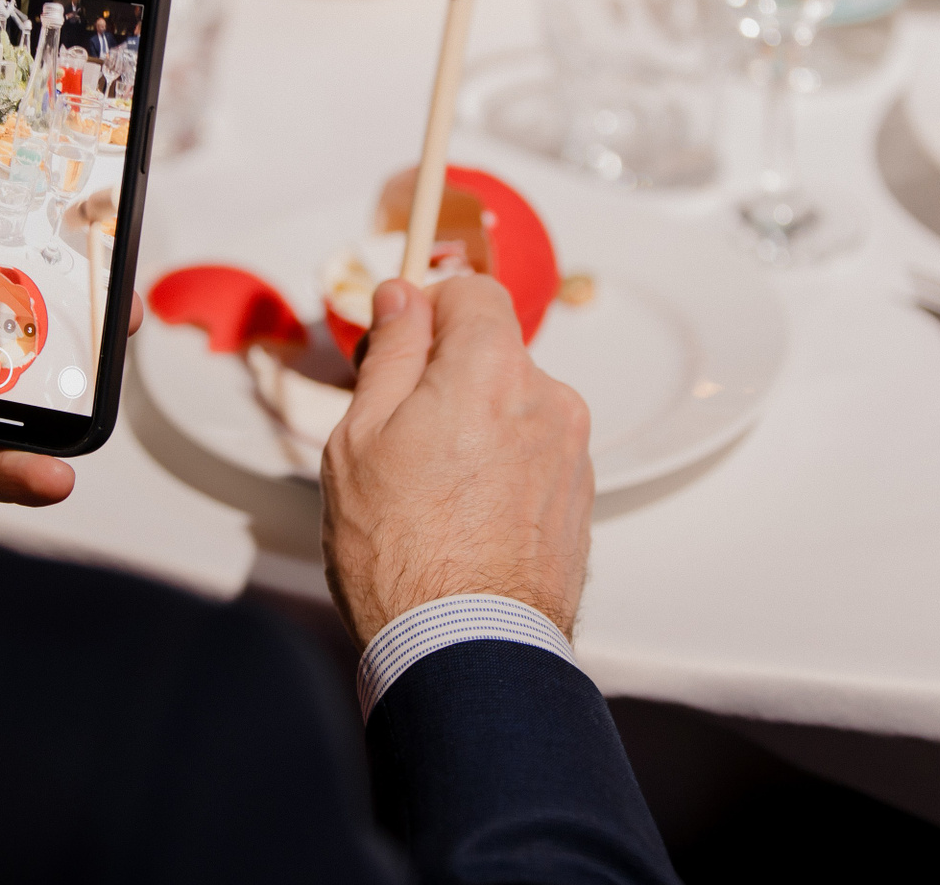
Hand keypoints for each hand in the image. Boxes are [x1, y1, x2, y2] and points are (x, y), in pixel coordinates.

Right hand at [320, 275, 592, 647]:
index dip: (428, 309)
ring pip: (512, 407)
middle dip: (446, 376)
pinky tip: (463, 518)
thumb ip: (389, 354)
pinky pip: (533, 455)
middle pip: (492, 353)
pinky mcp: (579, 498)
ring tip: (429, 492)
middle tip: (396, 435)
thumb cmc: (401, 551)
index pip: (472, 291)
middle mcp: (547, 399)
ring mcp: (570, 452)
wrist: (468, 648)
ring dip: (475, 427)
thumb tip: (401, 298)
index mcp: (492, 368)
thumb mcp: (359, 438)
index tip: (396, 345)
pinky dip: (501, 470)